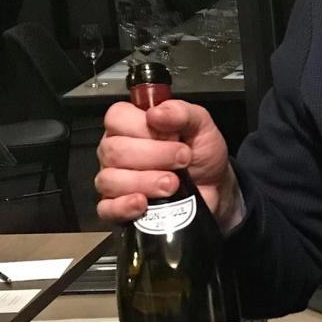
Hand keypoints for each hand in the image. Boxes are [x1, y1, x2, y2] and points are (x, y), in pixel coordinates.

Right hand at [95, 100, 241, 229]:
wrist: (214, 187)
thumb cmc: (201, 154)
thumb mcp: (201, 125)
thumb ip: (181, 112)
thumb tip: (156, 113)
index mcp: (130, 125)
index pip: (116, 118)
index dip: (143, 127)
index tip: (173, 136)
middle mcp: (116, 151)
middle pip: (114, 150)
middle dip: (154, 156)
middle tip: (182, 160)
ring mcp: (113, 180)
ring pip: (110, 180)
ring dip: (145, 182)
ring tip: (172, 184)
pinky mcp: (117, 207)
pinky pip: (107, 209)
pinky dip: (124, 207)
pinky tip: (143, 203)